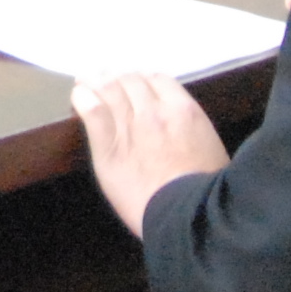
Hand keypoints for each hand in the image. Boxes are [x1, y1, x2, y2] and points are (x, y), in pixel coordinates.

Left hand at [72, 71, 229, 236]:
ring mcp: (130, 127)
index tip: (136, 82)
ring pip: (109, 90)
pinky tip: (79, 95)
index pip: (157, 79)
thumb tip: (183, 126)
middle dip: (117, 77)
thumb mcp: (211, 149)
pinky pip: (93, 112)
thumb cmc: (206, 190)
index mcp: (183, 111)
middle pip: (130, 80)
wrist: (187, 215)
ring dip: (96, 81)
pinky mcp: (108, 147)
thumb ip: (193, 130)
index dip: (143, 78)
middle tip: (106, 76)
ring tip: (86, 79)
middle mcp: (154, 111)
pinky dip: (84, 99)